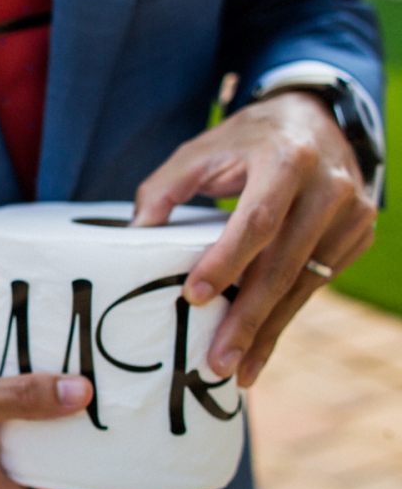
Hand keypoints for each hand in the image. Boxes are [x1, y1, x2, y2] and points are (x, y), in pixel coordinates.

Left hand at [132, 90, 376, 387]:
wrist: (315, 118)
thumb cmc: (246, 141)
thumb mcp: (199, 151)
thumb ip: (161, 191)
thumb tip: (131, 238)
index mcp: (286, 160)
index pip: (258, 219)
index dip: (227, 261)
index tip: (194, 297)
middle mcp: (328, 188)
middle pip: (284, 263)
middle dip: (248, 317)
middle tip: (217, 360)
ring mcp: (351, 214)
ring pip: (305, 283)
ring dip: (268, 330)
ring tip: (237, 370)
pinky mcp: (358, 235)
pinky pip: (317, 284)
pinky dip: (286, 316)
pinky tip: (261, 346)